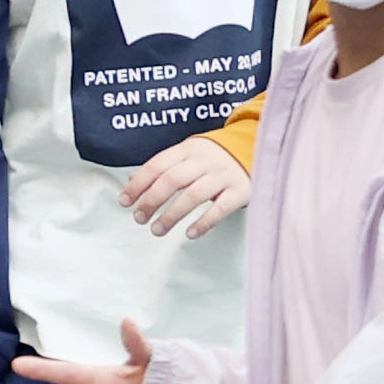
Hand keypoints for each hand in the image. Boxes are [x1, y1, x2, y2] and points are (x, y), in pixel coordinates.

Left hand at [121, 135, 252, 238]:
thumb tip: (132, 181)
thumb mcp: (188, 155)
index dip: (138, 185)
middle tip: (139, 218)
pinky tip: (191, 233)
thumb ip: (163, 167)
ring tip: (158, 229)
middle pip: (172, 180)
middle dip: (151, 201)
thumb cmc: (216, 158)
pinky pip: (221, 209)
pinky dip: (204, 222)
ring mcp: (224, 175)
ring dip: (172, 215)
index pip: (157, 166)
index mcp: (188, 149)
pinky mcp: (241, 190)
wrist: (257, 149)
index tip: (125, 202)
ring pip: (193, 195)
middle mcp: (205, 161)